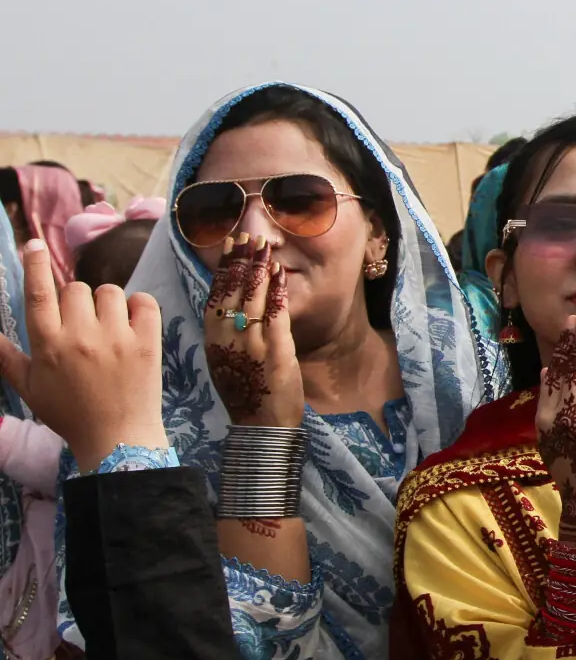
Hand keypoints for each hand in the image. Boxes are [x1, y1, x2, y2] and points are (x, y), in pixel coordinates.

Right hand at [0, 239, 165, 471]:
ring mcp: (116, 337)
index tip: (34, 245)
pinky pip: (143, 301)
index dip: (36, 266)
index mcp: (48, 345)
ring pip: (109, 292)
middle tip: (83, 328)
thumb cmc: (69, 413)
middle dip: (77, 302)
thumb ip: (7, 358)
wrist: (117, 438)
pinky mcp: (147, 341)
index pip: (39, 294)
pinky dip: (138, 306)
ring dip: (107, 304)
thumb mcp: (30, 388)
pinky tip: (132, 323)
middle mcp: (81, 336)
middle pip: (76, 289)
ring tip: (107, 329)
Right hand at [203, 234, 302, 426]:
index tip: (228, 243)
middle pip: (232, 290)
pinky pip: (275, 314)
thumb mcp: (225, 360)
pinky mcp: (275, 351)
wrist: (260, 425)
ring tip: (263, 244)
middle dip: (240, 259)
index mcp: (213, 340)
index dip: (223, 267)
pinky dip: (276, 291)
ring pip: (252, 298)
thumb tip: (228, 306)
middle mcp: (227, 338)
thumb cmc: (245, 393)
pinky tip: (278, 272)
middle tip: (248, 234)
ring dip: (258, 268)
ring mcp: (250, 344)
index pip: (215, 294)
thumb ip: (225, 333)